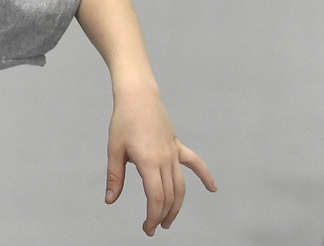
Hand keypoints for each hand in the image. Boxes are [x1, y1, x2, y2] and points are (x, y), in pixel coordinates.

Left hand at [105, 88, 216, 235]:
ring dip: (177, 204)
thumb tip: (110, 199)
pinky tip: (212, 189)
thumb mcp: (114, 149)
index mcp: (148, 162)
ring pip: (181, 185)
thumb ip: (115, 177)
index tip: (147, 228)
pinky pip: (194, 163)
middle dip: (162, 214)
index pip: (156, 197)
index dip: (153, 215)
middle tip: (154, 227)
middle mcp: (165, 159)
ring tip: (168, 218)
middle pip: (170, 195)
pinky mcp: (176, 145)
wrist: (137, 96)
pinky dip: (204, 176)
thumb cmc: (123, 121)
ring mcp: (173, 152)